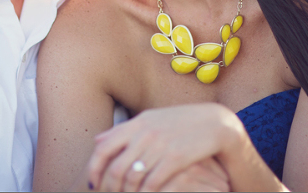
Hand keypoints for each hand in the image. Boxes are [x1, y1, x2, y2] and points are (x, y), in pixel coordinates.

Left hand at [86, 103, 242, 191]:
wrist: (214, 122)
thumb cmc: (179, 123)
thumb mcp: (149, 121)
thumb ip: (123, 131)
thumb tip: (97, 140)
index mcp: (136, 123)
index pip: (104, 148)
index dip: (94, 169)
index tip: (93, 183)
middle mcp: (145, 133)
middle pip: (116, 167)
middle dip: (110, 188)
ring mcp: (160, 145)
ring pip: (132, 178)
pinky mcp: (176, 158)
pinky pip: (152, 183)